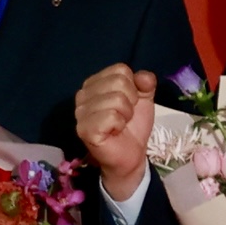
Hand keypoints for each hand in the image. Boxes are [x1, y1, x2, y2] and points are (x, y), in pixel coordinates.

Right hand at [74, 63, 155, 198]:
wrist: (131, 155)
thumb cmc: (133, 126)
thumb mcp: (144, 100)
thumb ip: (145, 84)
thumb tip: (144, 77)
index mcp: (94, 83)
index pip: (120, 69)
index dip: (133, 86)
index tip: (130, 102)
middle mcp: (83, 94)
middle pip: (119, 82)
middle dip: (131, 101)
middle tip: (125, 115)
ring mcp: (80, 112)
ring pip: (117, 99)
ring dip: (126, 115)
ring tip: (120, 124)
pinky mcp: (84, 129)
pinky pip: (112, 116)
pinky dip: (120, 125)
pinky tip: (114, 132)